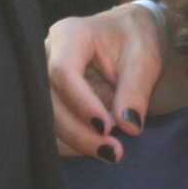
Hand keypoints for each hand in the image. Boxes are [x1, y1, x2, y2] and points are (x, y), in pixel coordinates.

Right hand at [45, 3, 165, 160]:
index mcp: (70, 35)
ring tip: (110, 153)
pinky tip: (97, 149)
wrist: (128, 36)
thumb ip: (136, 91)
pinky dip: (72, 142)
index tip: (108, 128)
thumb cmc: (135, 39)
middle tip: (112, 151)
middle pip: (49, 99)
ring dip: (75, 141)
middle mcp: (48, 55)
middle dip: (78, 131)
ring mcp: (43, 78)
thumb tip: (129, 126)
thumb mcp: (144, 59)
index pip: (63, 71)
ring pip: (47, 117)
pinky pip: (51, 126)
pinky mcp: (49, 98)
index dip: (81, 103)